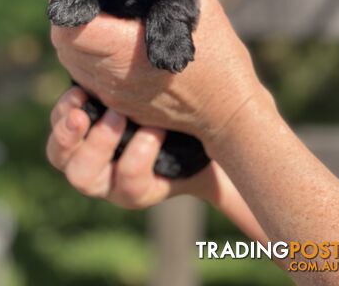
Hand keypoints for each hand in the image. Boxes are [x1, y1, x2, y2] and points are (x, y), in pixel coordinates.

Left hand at [46, 87, 267, 243]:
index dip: (138, 163)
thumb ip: (241, 203)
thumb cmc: (199, 143)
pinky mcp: (77, 127)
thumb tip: (280, 245)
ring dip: (71, 135)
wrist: (171, 112)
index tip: (159, 129)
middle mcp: (110, 177)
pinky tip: (77, 93)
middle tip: (119, 117)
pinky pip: (57, 129)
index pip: (131, 189)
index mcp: (141, 188)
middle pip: (87, 179)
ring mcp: (90, 152)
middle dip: (100, 149)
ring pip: (65, 159)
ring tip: (85, 107)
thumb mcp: (223, 169)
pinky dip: (61, 114)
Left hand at [50, 0, 264, 150]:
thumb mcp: (207, 11)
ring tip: (94, 21)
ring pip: (72, 65)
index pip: (72, 30)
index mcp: (130, 52)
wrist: (227, 113)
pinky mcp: (120, 106)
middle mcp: (115, 79)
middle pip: (64, 47)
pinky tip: (107, 46)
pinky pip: (87, 80)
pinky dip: (87, 60)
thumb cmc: (221, 64)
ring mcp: (115, 97)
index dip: (67, 4)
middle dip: (68, 20)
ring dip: (75, 41)